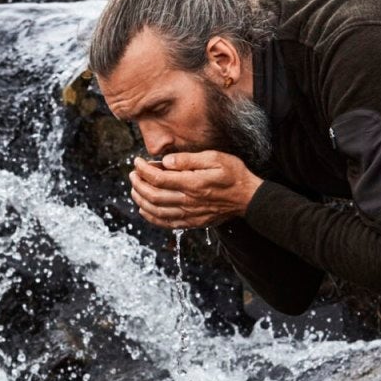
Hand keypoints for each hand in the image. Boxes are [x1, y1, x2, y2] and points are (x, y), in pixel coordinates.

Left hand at [129, 150, 261, 229]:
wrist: (248, 198)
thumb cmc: (233, 174)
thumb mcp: (215, 158)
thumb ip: (188, 160)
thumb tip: (166, 161)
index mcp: (192, 183)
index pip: (158, 178)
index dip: (143, 170)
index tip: (137, 162)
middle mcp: (188, 201)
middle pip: (153, 195)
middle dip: (138, 184)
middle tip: (133, 174)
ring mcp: (189, 214)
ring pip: (156, 210)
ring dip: (140, 199)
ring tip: (134, 188)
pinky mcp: (192, 222)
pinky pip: (165, 223)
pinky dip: (151, 217)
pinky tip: (144, 209)